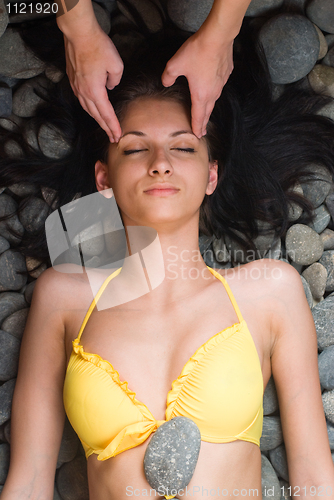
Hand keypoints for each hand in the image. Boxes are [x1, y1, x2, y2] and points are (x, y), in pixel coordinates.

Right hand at [63, 27, 123, 141]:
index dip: (113, 126)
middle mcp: (84, 92)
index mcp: (95, 91)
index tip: (117, 136)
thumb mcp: (117, 65)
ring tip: (104, 126)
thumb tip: (110, 85)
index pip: (106, 114)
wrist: (79, 33)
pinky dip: (89, 107)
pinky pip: (81, 99)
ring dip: (97, 119)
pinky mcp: (73, 79)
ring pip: (87, 108)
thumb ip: (116, 80)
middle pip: (96, 115)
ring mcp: (76, 86)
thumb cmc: (98, 47)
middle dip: (105, 127)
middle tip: (113, 138)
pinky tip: (92, 109)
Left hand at [161, 31, 233, 137]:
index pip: (198, 116)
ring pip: (214, 100)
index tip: (198, 136)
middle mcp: (213, 92)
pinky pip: (219, 86)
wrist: (218, 36)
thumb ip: (167, 76)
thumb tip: (165, 82)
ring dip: (209, 108)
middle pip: (208, 112)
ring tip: (206, 113)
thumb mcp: (175, 64)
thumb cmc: (197, 52)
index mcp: (200, 95)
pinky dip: (214, 91)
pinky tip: (212, 88)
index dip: (197, 127)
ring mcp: (221, 83)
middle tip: (202, 131)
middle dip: (204, 123)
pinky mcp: (226, 74)